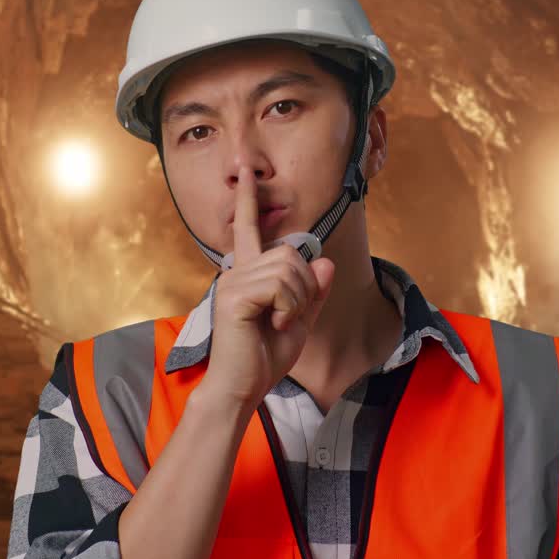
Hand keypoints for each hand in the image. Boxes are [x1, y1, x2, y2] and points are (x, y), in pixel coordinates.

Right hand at [199, 166, 335, 409]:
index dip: (249, 199)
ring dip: (298, 300)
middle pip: (290, 253)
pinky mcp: (234, 296)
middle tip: (290, 316)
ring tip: (280, 322)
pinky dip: (289, 308)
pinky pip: (280, 286)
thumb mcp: (300, 321)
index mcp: (248, 273)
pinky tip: (275, 324)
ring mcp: (232, 281)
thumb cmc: (264, 357)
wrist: (242, 387)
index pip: (248, 228)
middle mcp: (236, 271)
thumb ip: (313, 292)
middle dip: (305, 286)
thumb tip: (325, 262)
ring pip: (289, 269)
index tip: (247, 171)